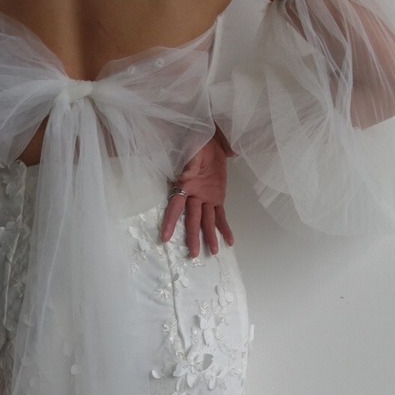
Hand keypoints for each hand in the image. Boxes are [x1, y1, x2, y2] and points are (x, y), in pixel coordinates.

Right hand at [161, 128, 235, 257]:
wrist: (210, 140)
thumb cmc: (196, 142)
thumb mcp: (192, 150)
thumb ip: (189, 165)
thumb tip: (185, 177)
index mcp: (185, 185)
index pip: (175, 207)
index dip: (170, 221)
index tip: (165, 237)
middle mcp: (194, 196)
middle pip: (192, 220)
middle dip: (192, 236)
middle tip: (193, 254)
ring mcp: (206, 198)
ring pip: (207, 221)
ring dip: (209, 236)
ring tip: (213, 252)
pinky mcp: (217, 198)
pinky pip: (221, 215)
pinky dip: (224, 228)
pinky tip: (229, 241)